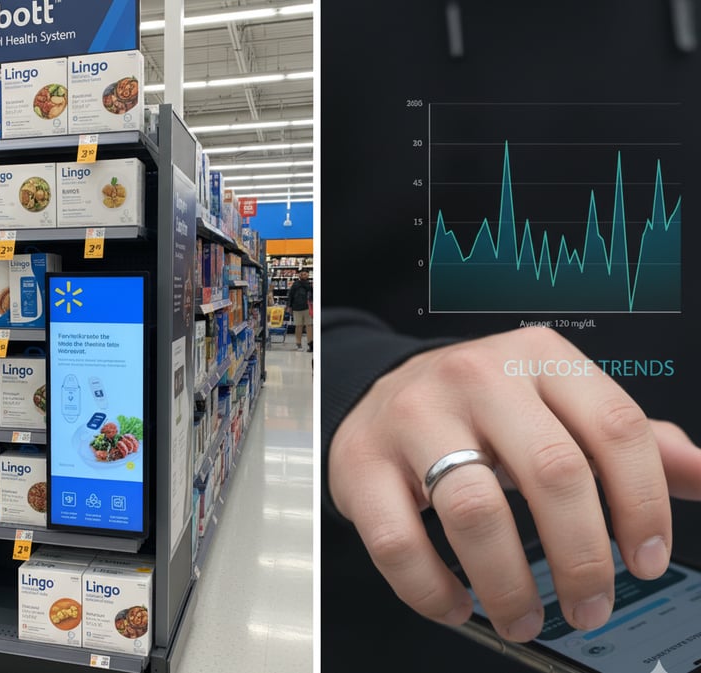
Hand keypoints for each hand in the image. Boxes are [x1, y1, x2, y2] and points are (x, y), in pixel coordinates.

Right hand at [328, 327, 700, 641]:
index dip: (643, 505)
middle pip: (552, 472)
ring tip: (521, 615)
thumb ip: (627, 438)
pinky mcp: (363, 460)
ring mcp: (413, 416)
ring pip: (475, 511)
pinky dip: (432, 589)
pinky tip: (455, 601)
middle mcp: (476, 378)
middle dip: (583, 560)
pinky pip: (399, 541)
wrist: (381, 390)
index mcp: (536, 358)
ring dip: (509, 586)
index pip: (614, 427)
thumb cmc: (477, 405)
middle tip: (589, 606)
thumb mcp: (554, 401)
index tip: (644, 560)